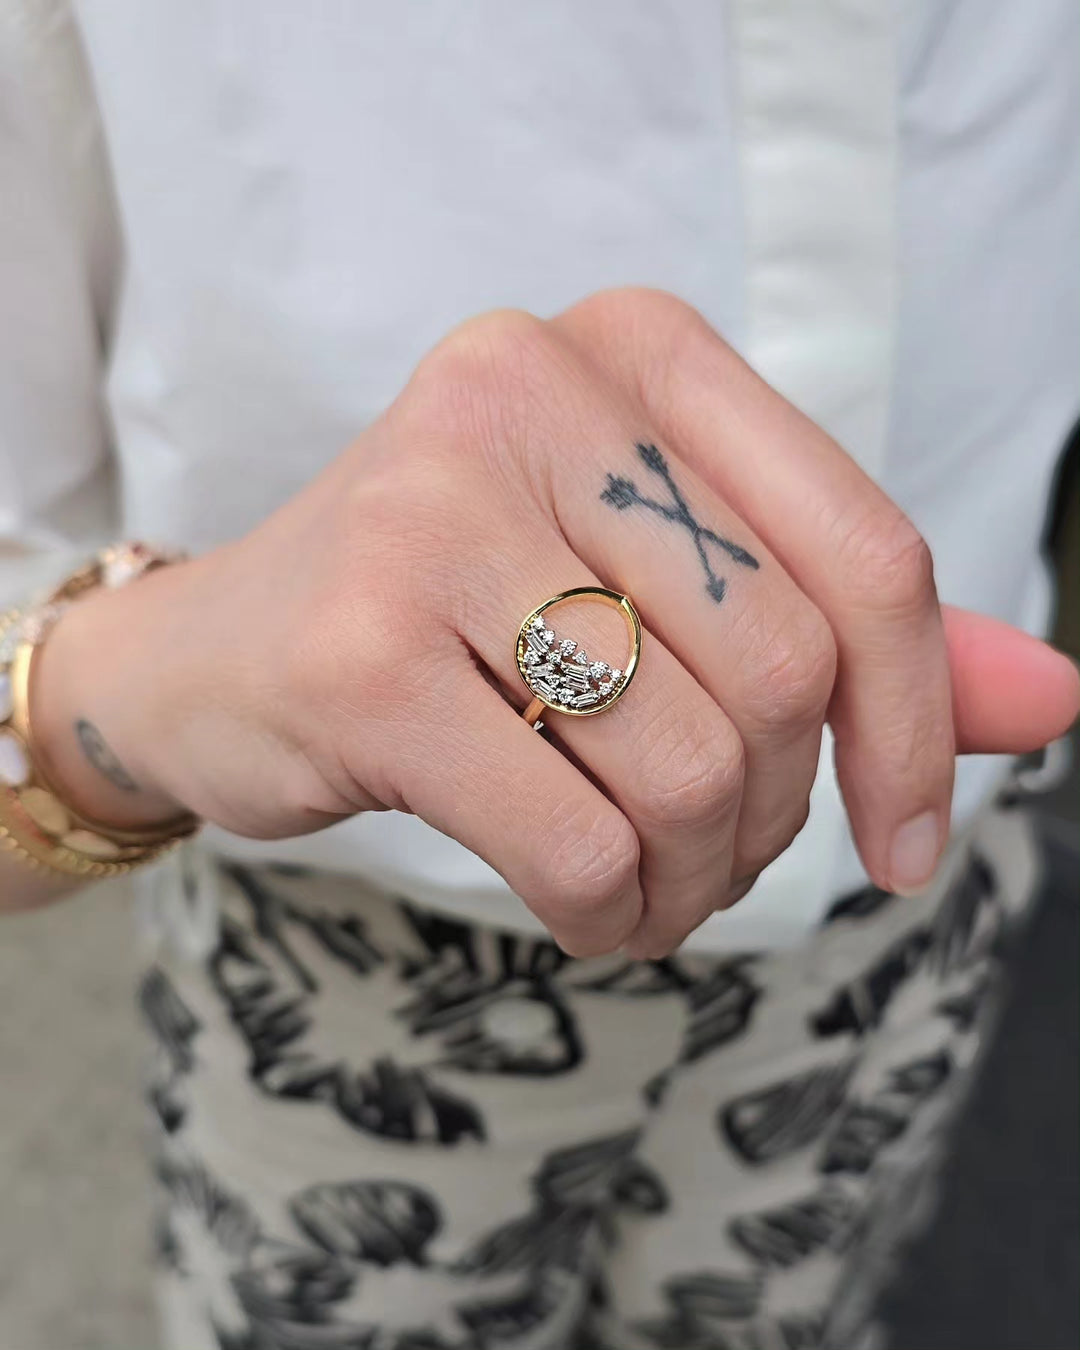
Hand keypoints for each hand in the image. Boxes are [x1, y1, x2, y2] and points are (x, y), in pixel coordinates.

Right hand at [36, 290, 1078, 953]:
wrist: (219, 651)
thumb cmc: (456, 610)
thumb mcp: (656, 577)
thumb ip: (848, 628)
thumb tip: (1049, 700)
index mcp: (634, 350)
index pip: (865, 551)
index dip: (918, 723)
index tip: (904, 841)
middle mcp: (531, 389)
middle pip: (785, 669)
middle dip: (776, 816)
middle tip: (718, 856)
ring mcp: (432, 514)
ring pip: (691, 768)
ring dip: (696, 878)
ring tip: (649, 887)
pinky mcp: (361, 652)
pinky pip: (579, 842)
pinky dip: (611, 914)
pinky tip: (586, 908)